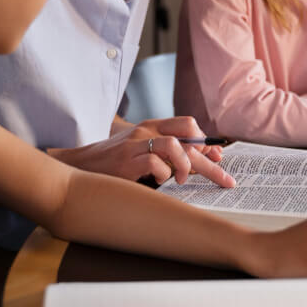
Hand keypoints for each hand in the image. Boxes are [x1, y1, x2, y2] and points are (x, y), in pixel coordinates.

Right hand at [48, 116, 235, 187]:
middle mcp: (146, 131)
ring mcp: (136, 144)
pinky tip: (160, 182)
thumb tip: (204, 157)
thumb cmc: (113, 162)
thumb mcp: (141, 151)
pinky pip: (155, 163)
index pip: (188, 124)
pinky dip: (163, 175)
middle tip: (227, 182)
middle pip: (189, 140)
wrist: (79, 165)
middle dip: (211, 164)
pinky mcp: (126, 160)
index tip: (218, 158)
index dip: (206, 142)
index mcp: (152, 127)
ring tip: (183, 181)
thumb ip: (168, 153)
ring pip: (176, 146)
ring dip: (186, 167)